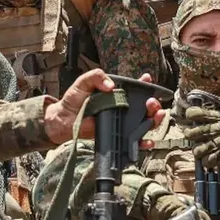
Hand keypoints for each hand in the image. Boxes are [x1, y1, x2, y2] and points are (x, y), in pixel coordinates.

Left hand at [43, 70, 165, 144]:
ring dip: (154, 120)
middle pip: (145, 106)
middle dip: (153, 104)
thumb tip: (111, 85)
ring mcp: (121, 123)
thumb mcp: (84, 82)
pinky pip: (134, 141)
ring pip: (145, 123)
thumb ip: (96, 76)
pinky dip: (143, 142)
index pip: (136, 88)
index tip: (147, 80)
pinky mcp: (117, 136)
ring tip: (155, 116)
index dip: (145, 84)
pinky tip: (147, 140)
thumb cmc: (74, 99)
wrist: (64, 120)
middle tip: (151, 103)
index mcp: (117, 93)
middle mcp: (123, 108)